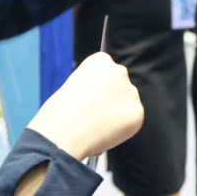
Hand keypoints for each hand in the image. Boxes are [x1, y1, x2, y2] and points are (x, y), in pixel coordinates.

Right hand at [26, 53, 141, 159]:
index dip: (100, 86)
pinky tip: (106, 133)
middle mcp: (119, 71)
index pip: (108, 70)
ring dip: (118, 113)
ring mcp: (130, 92)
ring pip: (128, 104)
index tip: (94, 96)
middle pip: (121, 85)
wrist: (63, 134)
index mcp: (100, 61)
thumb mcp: (73, 87)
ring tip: (98, 126)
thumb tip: (103, 100)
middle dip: (112, 98)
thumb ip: (92, 88)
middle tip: (98, 114)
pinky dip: (123, 129)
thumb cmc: (59, 113)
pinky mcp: (137, 112)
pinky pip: (132, 121)